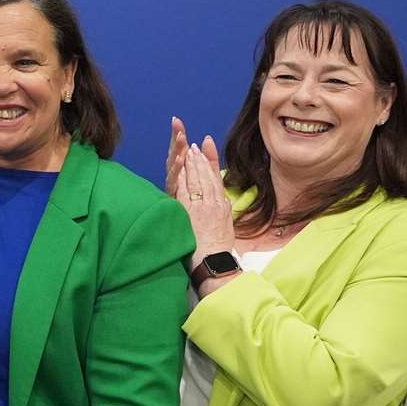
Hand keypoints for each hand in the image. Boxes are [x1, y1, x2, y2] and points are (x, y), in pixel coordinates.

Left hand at [176, 133, 235, 268]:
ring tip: (188, 148)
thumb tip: (216, 203)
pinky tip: (181, 165)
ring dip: (192, 162)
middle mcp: (216, 202)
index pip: (216, 176)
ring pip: (198, 178)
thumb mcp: (224, 226)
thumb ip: (219, 212)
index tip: (207, 144)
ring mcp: (204, 205)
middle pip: (207, 174)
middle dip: (200, 156)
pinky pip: (188, 189)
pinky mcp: (193, 211)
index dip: (211, 159)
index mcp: (223, 205)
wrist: (216, 262)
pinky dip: (185, 175)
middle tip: (194, 143)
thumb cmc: (217, 250)